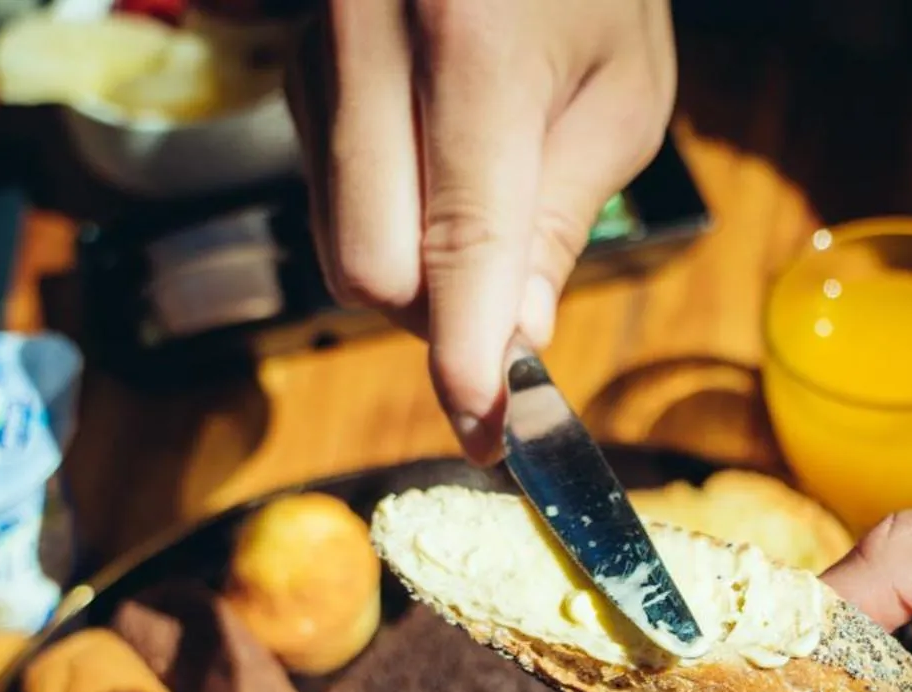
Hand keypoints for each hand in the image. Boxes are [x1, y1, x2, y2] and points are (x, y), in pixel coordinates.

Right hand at [287, 0, 675, 459]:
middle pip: (369, 268)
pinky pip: (327, 190)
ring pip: (338, 238)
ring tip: (489, 220)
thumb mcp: (622, 90)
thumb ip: (563, 218)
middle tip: (508, 321)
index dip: (470, 354)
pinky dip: (386, 221)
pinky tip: (440, 175)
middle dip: (439, 323)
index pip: (458, 243)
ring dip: (414, 275)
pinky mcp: (290, 61)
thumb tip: (514, 339)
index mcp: (468, 41)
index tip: (485, 430)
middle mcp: (364, 42)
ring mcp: (311, 51)